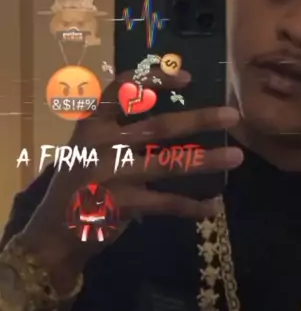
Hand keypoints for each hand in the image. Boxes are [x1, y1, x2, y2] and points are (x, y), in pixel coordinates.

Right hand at [22, 68, 242, 274]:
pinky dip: (192, 206)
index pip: (122, 89)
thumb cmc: (79, 183)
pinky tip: (214, 207)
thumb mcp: (88, 147)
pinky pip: (166, 203)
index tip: (187, 78)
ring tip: (237, 157)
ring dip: (206, 159)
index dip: (155, 79)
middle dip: (200, 119)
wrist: (53, 232)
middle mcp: (101, 144)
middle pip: (159, 125)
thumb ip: (119, 128)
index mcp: (92, 124)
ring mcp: (112, 175)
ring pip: (169, 163)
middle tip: (232, 115)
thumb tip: (172, 112)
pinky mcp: (122, 204)